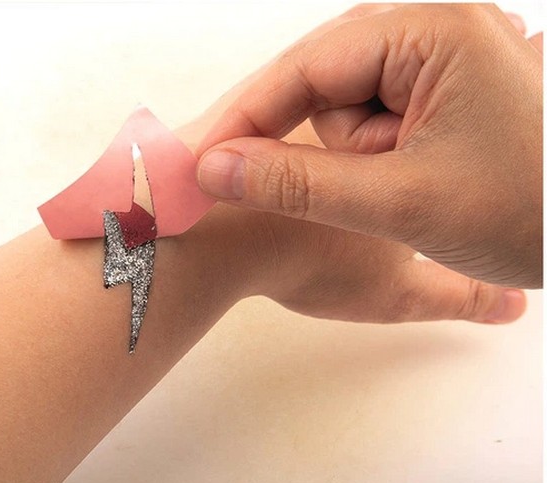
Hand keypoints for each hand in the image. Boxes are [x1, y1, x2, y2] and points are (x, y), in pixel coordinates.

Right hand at [195, 4, 541, 288]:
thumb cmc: (528, 213)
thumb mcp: (400, 204)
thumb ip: (299, 185)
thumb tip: (214, 169)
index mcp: (438, 33)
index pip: (312, 65)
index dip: (252, 119)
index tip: (203, 165)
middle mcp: (440, 32)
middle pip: (326, 83)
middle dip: (321, 145)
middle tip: (358, 195)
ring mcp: (442, 62)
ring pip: (346, 106)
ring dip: (354, 158)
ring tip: (408, 191)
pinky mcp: (442, 92)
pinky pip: (374, 118)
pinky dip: (370, 158)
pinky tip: (408, 184)